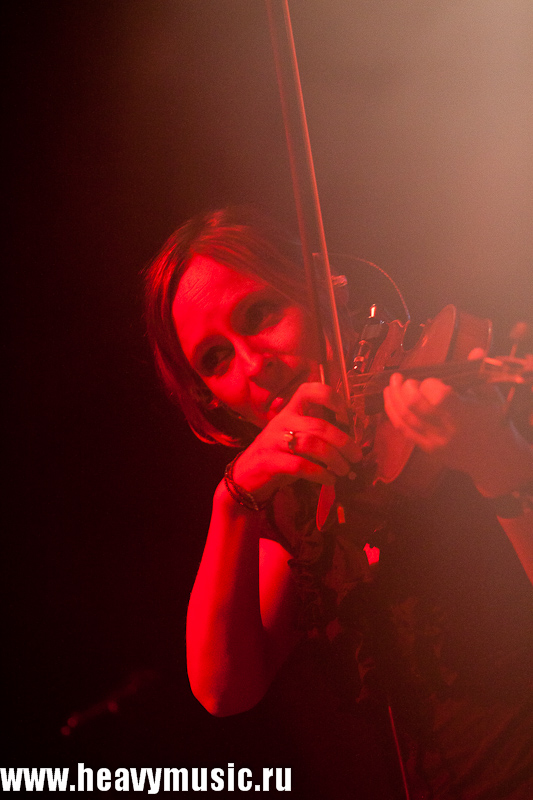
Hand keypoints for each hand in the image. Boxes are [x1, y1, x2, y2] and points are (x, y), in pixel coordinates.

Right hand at [232, 382, 361, 501]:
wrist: (246, 476)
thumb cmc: (279, 455)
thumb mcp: (296, 437)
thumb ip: (318, 434)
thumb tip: (351, 441)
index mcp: (290, 411)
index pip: (309, 391)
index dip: (331, 398)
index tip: (346, 417)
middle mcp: (282, 422)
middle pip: (318, 425)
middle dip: (343, 442)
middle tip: (356, 456)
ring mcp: (274, 441)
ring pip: (311, 444)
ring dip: (334, 459)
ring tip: (344, 470)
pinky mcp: (270, 462)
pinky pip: (300, 465)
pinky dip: (320, 474)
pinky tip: (330, 479)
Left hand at [383, 351, 531, 495]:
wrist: (494, 460)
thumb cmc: (495, 424)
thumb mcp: (492, 398)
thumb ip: (479, 375)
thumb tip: (476, 350)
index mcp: (464, 415)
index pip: (438, 396)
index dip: (428, 383)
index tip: (431, 379)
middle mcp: (446, 430)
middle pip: (414, 406)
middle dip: (404, 388)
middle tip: (402, 378)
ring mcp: (434, 442)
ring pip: (404, 418)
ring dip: (393, 399)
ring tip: (391, 384)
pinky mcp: (427, 449)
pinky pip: (404, 431)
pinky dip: (393, 414)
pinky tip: (390, 401)